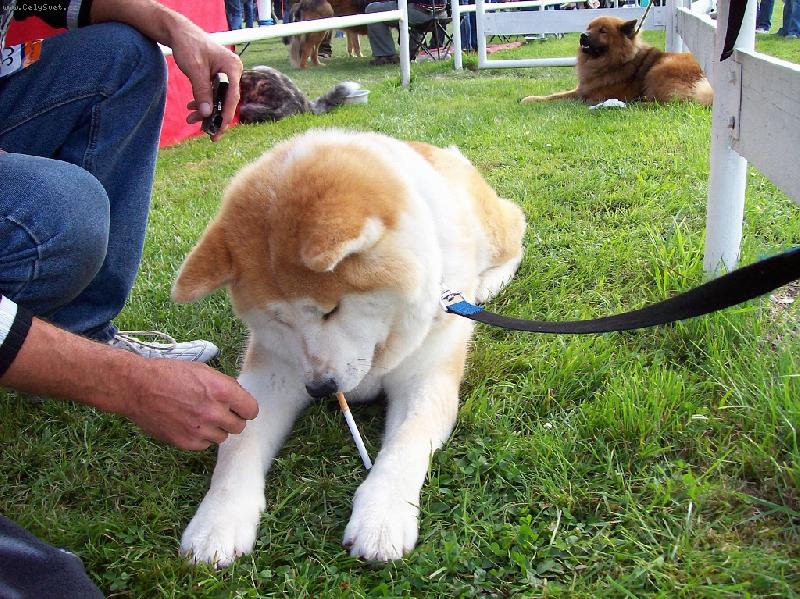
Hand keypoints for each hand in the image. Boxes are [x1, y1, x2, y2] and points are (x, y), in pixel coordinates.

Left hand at [87, 0, 242, 141]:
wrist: (178, 32)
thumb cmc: (189, 45)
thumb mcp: (195, 70)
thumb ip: (202, 92)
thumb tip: (206, 113)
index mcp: (232, 68)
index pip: (232, 97)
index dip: (225, 115)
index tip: (219, 130)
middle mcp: (232, 72)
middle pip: (226, 101)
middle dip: (215, 117)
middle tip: (209, 135)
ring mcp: (224, 75)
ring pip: (218, 99)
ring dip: (205, 111)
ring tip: (191, 120)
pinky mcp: (216, 77)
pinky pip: (212, 94)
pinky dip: (202, 102)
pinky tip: (191, 109)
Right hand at [122, 359, 258, 450]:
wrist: (137, 387)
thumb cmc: (169, 374)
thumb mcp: (203, 370)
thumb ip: (224, 386)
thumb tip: (238, 399)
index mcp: (222, 390)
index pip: (251, 410)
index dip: (245, 409)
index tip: (240, 408)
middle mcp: (214, 412)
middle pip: (239, 426)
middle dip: (231, 419)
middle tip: (218, 412)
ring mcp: (200, 429)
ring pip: (222, 437)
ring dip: (215, 429)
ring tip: (199, 416)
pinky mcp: (186, 442)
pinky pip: (204, 445)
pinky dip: (200, 437)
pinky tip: (188, 424)